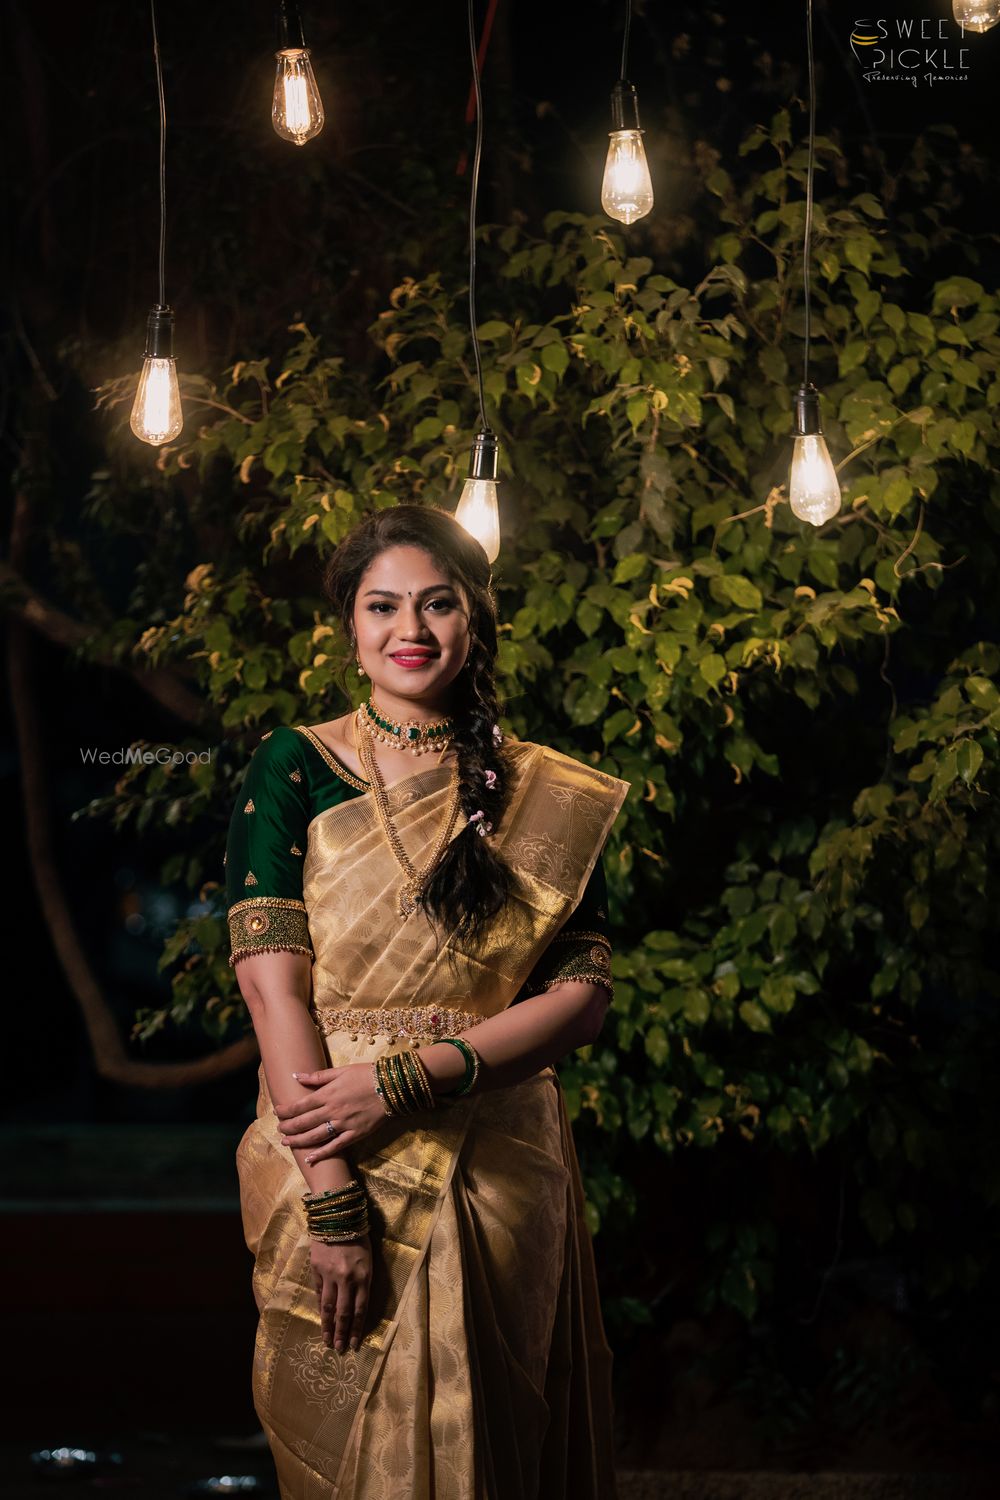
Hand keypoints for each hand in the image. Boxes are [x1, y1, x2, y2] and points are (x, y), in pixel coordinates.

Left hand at [277, 1062, 387, 1162]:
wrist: (392, 1086)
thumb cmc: (366, 1075)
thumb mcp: (341, 1071)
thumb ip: (318, 1076)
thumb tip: (296, 1076)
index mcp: (327, 1094)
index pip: (300, 1105)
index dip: (286, 1111)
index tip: (277, 1113)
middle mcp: (332, 1110)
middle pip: (304, 1123)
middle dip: (288, 1127)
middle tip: (279, 1130)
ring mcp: (343, 1124)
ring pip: (315, 1136)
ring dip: (298, 1141)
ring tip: (287, 1143)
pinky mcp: (355, 1134)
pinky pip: (335, 1147)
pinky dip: (322, 1154)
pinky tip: (310, 1159)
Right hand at [310, 1235, 370, 1351]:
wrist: (338, 1217)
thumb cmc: (358, 1238)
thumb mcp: (368, 1260)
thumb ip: (362, 1283)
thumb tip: (356, 1307)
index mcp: (364, 1277)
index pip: (361, 1310)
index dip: (357, 1329)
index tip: (355, 1344)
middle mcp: (347, 1279)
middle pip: (343, 1313)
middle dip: (342, 1333)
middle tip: (339, 1349)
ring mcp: (330, 1275)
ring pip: (328, 1307)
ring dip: (327, 1326)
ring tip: (327, 1341)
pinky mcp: (316, 1270)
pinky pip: (318, 1293)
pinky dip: (319, 1308)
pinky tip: (320, 1319)